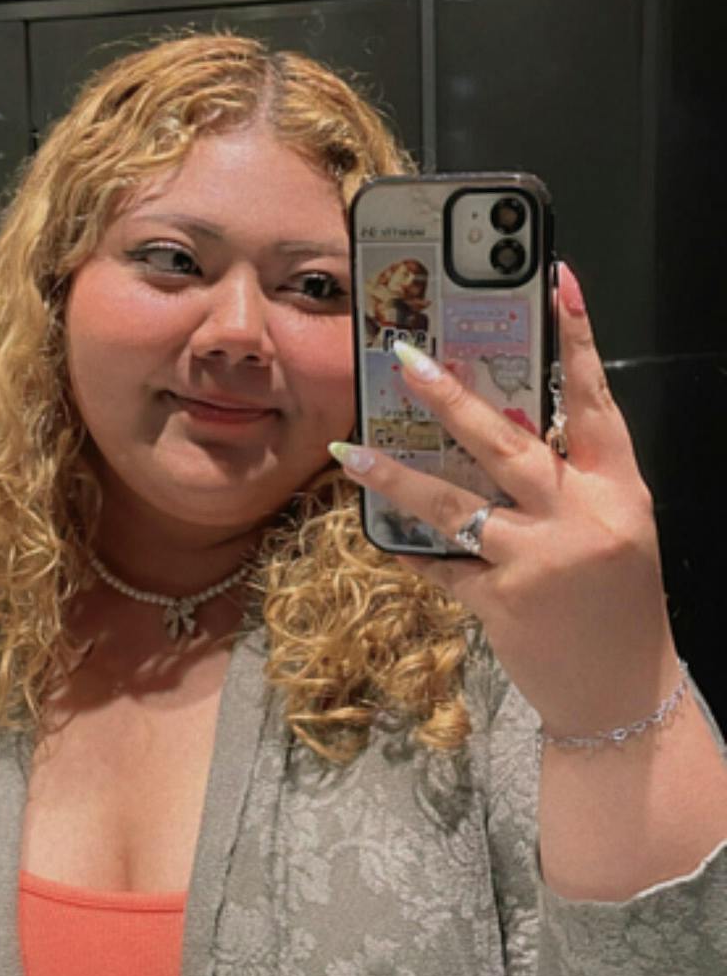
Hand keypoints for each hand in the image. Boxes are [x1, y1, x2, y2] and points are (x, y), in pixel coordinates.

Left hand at [332, 264, 680, 738]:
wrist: (625, 695)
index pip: (594, 400)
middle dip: (451, 398)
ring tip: (350, 452)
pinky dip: (415, 551)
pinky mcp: (502, 602)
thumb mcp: (616, 529)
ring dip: (397, 475)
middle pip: (506, 444)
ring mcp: (538, 561)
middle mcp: (581, 518)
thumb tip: (505, 428)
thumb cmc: (619, 604)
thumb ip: (570, 481)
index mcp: (617, 490)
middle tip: (405, 357)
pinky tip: (380, 535)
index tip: (556, 280)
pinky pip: (444, 565)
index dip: (577, 338)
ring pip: (455, 504)